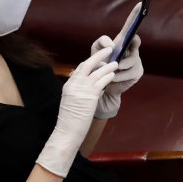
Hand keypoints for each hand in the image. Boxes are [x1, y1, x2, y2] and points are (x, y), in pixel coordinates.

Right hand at [36, 48, 117, 176]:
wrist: (67, 131)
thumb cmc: (70, 121)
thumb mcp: (72, 103)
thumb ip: (80, 93)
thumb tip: (92, 89)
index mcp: (68, 85)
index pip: (79, 69)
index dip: (90, 63)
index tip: (97, 60)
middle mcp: (74, 84)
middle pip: (87, 64)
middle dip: (98, 56)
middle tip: (108, 50)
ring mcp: (82, 88)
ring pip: (97, 72)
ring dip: (107, 66)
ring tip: (115, 62)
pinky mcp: (90, 95)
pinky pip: (101, 81)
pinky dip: (108, 76)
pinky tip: (113, 74)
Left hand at [91, 2, 144, 119]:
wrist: (102, 85)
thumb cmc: (99, 65)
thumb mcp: (96, 51)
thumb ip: (101, 43)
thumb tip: (113, 45)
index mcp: (123, 41)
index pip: (130, 26)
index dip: (135, 15)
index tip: (140, 4)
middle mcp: (133, 49)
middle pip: (136, 41)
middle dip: (131, 44)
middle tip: (122, 49)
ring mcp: (137, 61)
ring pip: (129, 61)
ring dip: (118, 66)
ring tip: (111, 71)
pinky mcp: (137, 72)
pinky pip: (128, 73)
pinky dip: (119, 76)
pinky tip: (114, 79)